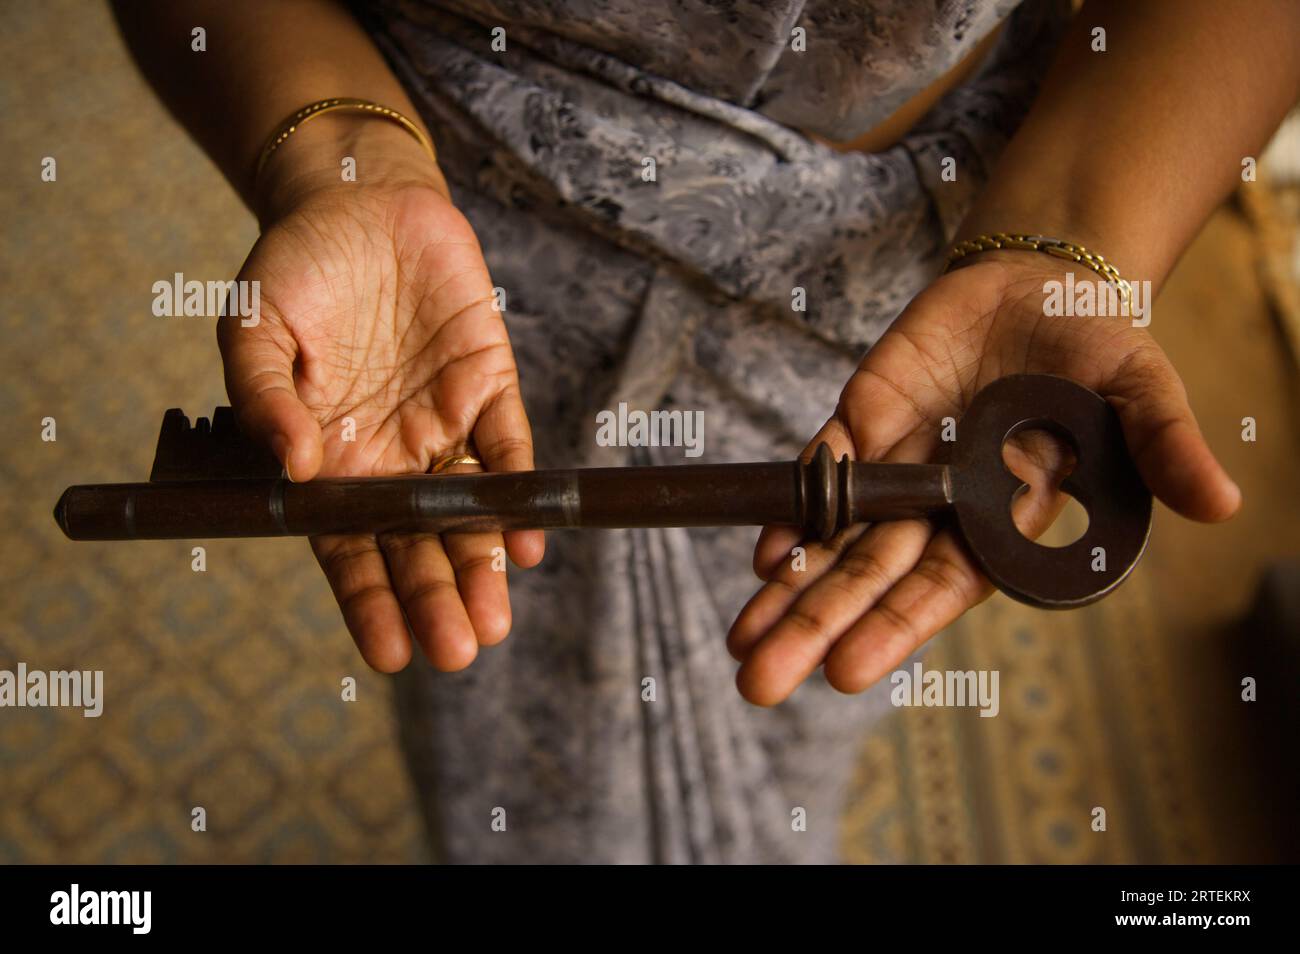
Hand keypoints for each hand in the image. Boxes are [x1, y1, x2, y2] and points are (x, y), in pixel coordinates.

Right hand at [218, 120, 542, 672]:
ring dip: (482, 565)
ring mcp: (442, 423)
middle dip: (437, 598)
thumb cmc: (295, 268)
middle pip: (417, 543)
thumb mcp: (254, 326)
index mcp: (327, 458)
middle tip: (459, 650)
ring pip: (468, 510)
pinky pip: (508, 445)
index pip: (349, 547)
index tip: (389, 655)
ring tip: (493, 621)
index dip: (369, 602)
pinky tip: (528, 541)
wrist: (359, 198)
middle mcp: (389, 455)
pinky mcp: (488, 383)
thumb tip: (292, 468)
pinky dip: (520, 493)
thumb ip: (265, 397)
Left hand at [728, 251, 1239, 704]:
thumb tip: (1221, 504)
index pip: (942, 588)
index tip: (847, 671)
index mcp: (1004, 521)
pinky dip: (790, 510)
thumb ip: (1162, 446)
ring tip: (741, 641)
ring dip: (786, 587)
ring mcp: (896, 465)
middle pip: (869, 577)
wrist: (1040, 284)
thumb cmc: (1096, 349)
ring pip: (832, 537)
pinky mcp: (863, 419)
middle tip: (759, 684)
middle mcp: (941, 508)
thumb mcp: (1140, 391)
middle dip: (814, 627)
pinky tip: (761, 553)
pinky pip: (821, 470)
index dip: (895, 627)